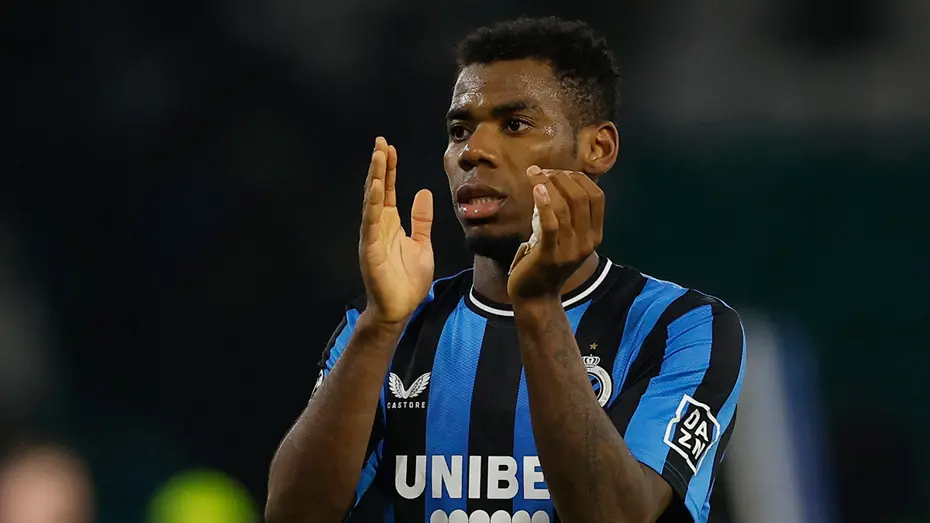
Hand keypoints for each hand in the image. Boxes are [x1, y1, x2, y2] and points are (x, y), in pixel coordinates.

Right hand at [359, 137, 434, 323]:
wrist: (399, 308)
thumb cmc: (408, 280)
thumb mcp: (422, 244)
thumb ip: (421, 220)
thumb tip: (423, 193)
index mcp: (390, 224)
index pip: (387, 190)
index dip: (388, 169)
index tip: (389, 148)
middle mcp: (378, 226)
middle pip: (376, 190)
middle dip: (378, 166)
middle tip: (380, 142)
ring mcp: (372, 236)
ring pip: (371, 202)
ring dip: (374, 178)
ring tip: (377, 156)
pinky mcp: (370, 249)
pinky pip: (370, 223)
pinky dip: (372, 204)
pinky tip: (375, 187)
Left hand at [507, 167, 604, 301]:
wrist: (536, 296)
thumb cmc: (546, 261)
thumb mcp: (565, 238)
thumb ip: (568, 216)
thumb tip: (555, 180)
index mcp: (594, 235)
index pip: (597, 196)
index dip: (578, 178)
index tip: (557, 171)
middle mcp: (587, 242)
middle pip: (581, 197)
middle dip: (561, 177)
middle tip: (541, 171)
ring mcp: (570, 250)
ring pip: (565, 207)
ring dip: (548, 185)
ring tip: (534, 175)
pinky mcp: (550, 256)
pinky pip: (551, 225)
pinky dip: (545, 203)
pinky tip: (536, 189)